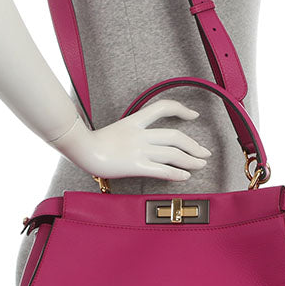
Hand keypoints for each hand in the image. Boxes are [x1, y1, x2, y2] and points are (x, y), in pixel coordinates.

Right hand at [49, 99, 210, 181]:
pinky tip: (185, 177)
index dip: (181, 109)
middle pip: (175, 137)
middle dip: (193, 145)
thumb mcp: (116, 129)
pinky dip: (176, 174)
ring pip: (172, 154)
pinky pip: (161, 170)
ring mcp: (138, 150)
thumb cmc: (93, 142)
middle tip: (204, 152)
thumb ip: (131, 132)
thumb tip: (144, 139)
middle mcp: (140, 134)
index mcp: (134, 121)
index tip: (193, 115)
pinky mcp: (135, 166)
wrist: (80, 149)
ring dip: (190, 160)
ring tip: (200, 165)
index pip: (162, 108)